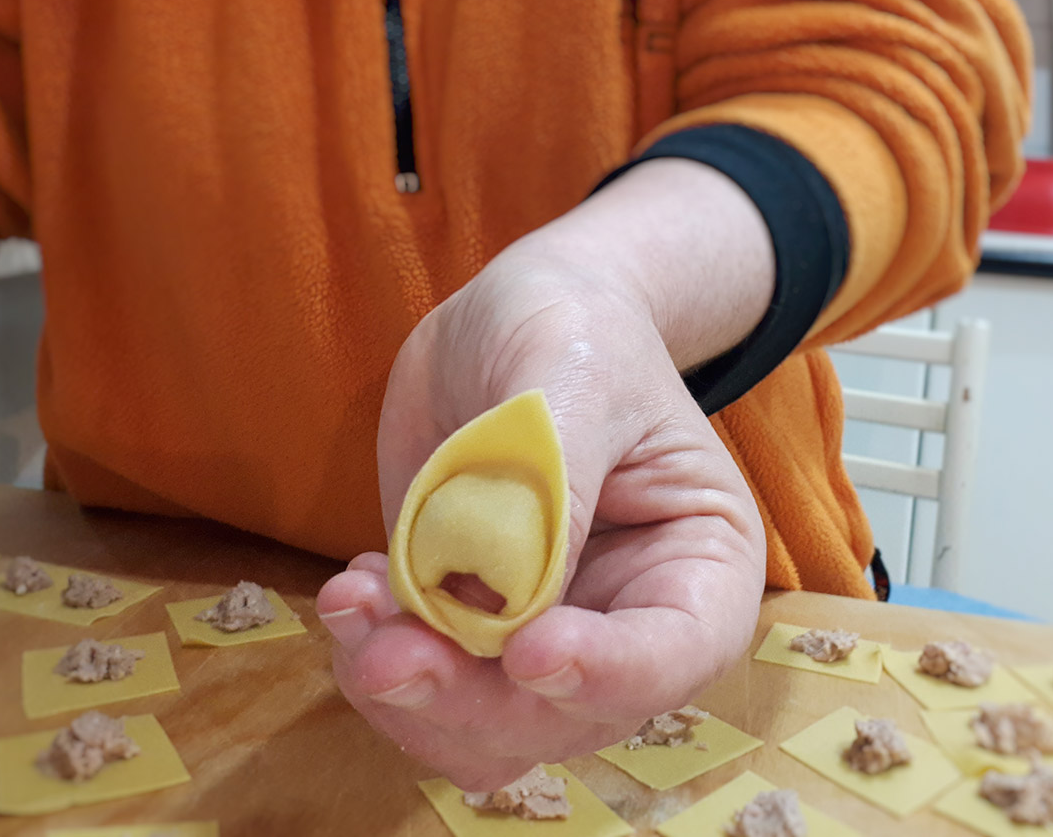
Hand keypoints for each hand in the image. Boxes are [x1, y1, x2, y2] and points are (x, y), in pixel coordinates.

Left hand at [316, 194, 769, 788]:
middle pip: (567, 718)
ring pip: (486, 732)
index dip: (608, 673)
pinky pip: (424, 696)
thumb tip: (514, 599)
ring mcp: (545, 635)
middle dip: (471, 699)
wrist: (513, 320)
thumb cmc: (575, 328)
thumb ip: (553, 482)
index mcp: (698, 563)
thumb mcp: (572, 376)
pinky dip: (377, 664)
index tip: (526, 649)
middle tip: (386, 654)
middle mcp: (629, 623)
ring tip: (354, 603)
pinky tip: (355, 591)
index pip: (678, 653)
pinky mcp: (468, 632)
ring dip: (410, 696)